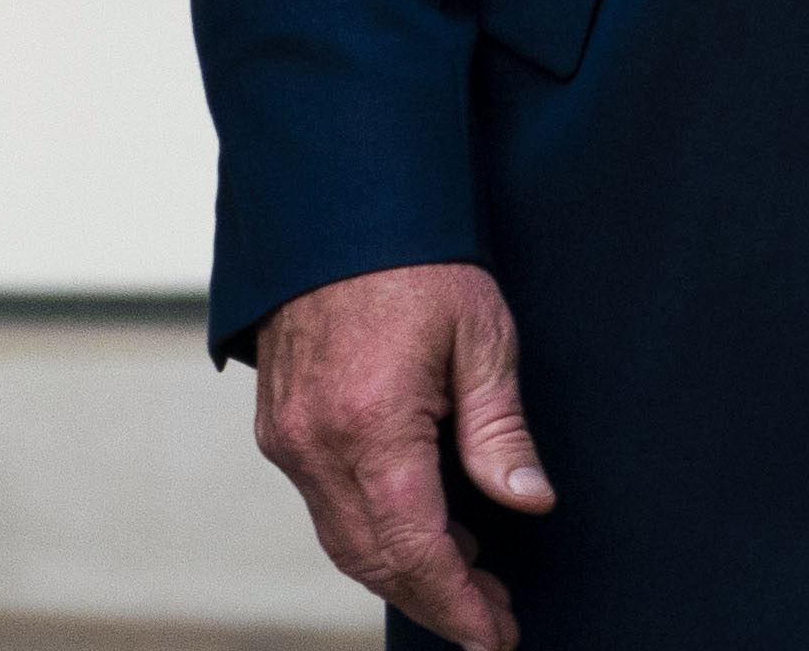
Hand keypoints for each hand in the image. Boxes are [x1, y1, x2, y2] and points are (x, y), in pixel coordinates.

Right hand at [251, 261, 554, 650]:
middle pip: (375, 561)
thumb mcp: (481, 338)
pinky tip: (422, 519)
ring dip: (404, 570)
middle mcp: (315, 441)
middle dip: (436, 600)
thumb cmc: (412, 260)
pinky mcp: (279, 423)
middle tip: (493, 617)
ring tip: (470, 572)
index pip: (416, 551)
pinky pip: (324, 504)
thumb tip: (530, 503)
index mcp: (370, 424)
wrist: (332, 200)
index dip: (459, 606)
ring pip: (344, 539)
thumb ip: (500, 432)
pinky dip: (372, 531)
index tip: (496, 637)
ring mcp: (288, 434)